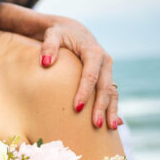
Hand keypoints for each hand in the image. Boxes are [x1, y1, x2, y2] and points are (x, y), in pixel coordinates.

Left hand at [38, 15, 119, 129]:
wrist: (72, 30)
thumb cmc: (59, 34)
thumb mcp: (52, 35)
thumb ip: (49, 46)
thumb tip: (45, 62)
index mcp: (93, 52)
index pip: (90, 74)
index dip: (84, 91)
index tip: (77, 107)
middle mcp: (105, 61)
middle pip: (105, 87)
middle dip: (100, 106)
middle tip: (95, 125)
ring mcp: (107, 70)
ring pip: (112, 92)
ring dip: (111, 110)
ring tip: (109, 129)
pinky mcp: (106, 76)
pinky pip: (112, 94)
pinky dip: (113, 108)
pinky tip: (114, 124)